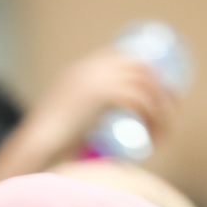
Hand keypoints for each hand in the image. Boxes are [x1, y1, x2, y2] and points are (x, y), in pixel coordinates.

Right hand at [32, 47, 177, 156]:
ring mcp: (96, 78)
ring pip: (145, 84)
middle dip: (163, 87)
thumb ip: (71, 123)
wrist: (34, 148)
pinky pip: (140, 99)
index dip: (146, 72)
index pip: (122, 58)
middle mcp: (90, 68)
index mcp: (80, 71)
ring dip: (162, 109)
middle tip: (171, 113)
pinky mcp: (103, 94)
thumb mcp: (59, 126)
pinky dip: (154, 118)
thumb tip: (86, 140)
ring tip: (163, 133)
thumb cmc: (43, 147)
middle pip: (141, 66)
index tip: (159, 94)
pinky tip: (156, 134)